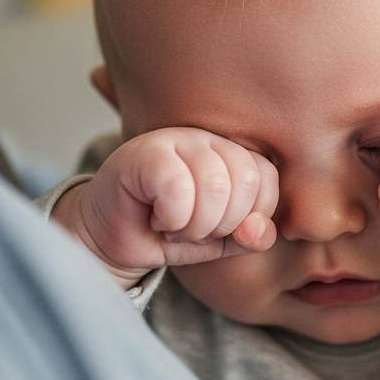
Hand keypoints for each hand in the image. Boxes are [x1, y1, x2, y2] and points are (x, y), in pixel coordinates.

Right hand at [51, 128, 277, 287]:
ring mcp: (176, 139)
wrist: (112, 241)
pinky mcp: (144, 152)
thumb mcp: (221, 241)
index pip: (267, 178)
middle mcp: (208, 138)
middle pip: (246, 180)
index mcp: (232, 152)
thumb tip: (256, 231)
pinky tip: (156, 218)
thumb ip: (251, 236)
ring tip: (174, 225)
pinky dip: (171, 218)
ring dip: (195, 225)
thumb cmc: (169, 234)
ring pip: (215, 185)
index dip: (249, 217)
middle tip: (192, 229)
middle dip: (222, 223)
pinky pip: (178, 188)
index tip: (219, 228)